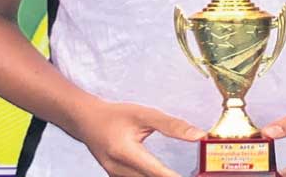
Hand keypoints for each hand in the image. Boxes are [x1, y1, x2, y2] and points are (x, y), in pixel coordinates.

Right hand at [76, 101, 205, 176]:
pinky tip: (163, 174)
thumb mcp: (144, 114)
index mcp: (125, 152)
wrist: (87, 121)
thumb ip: (172, 125)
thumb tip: (199, 135)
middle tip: (195, 175)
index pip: (156, 172)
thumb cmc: (116, 115)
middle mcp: (118, 169)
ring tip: (180, 174)